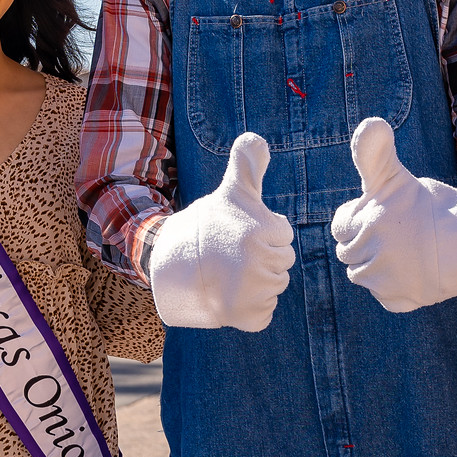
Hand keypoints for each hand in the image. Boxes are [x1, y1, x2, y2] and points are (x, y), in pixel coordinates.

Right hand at [148, 132, 293, 331]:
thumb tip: (256, 138)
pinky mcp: (246, 317)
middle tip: (234, 254)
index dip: (264, 233)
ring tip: (231, 273)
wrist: (172, 263)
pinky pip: (265, 313)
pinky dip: (251, 308)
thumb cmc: (208, 224)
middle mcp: (257, 263)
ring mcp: (252, 293)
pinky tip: (231, 294)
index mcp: (259, 232)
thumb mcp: (231, 191)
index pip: (284, 236)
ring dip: (258, 282)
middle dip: (264, 258)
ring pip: (276, 287)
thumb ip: (248, 165)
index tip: (240, 234)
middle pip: (283, 263)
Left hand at [331, 117, 456, 312]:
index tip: (382, 215)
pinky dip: (396, 288)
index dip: (360, 220)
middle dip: (368, 244)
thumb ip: (372, 153)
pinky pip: (383, 296)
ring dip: (379, 266)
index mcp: (368, 221)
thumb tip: (373, 125)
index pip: (341, 228)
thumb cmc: (426, 203)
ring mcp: (387, 280)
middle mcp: (374, 253)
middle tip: (397, 234)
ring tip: (405, 252)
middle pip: (350, 255)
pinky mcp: (401, 299)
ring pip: (363, 277)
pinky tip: (413, 271)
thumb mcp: (395, 175)